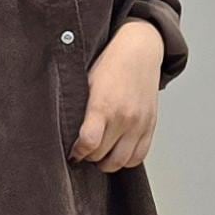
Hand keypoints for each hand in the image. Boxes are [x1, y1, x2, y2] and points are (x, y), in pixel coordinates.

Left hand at [69, 20, 165, 169]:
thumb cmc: (110, 66)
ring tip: (100, 153)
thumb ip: (78, 109)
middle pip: (102, 156)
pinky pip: (139, 156)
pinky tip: (116, 151)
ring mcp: (139, 124)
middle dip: (89, 157)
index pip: (88, 143)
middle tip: (83, 151)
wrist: (139, 51)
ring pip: (121, 162)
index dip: (77, 152)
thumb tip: (64, 134)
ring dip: (107, 163)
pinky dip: (126, 160)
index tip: (72, 151)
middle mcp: (124, 117)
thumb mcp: (86, 83)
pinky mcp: (150, 126)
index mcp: (103, 106)